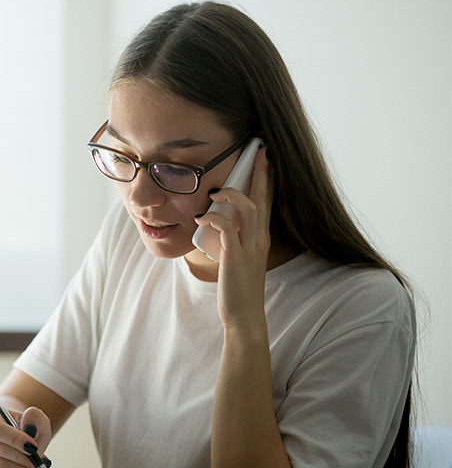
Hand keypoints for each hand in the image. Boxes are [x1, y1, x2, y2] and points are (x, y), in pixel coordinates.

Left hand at [194, 147, 272, 330]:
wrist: (244, 315)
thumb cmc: (238, 286)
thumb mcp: (238, 256)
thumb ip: (234, 237)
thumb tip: (219, 221)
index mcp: (260, 237)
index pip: (267, 202)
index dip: (266, 180)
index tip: (265, 159)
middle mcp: (259, 239)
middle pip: (263, 199)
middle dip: (260, 174)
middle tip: (258, 152)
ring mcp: (249, 248)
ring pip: (249, 210)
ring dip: (232, 196)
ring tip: (215, 193)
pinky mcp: (236, 258)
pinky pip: (227, 230)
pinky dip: (214, 220)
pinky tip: (202, 220)